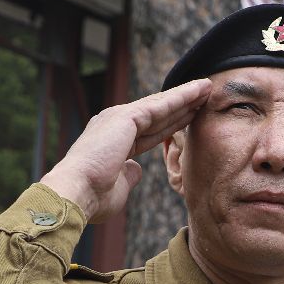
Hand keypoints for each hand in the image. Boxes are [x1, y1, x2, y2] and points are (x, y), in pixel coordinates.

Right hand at [41, 80, 211, 221]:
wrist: (76, 192)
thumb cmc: (94, 197)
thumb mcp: (118, 185)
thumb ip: (128, 174)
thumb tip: (137, 168)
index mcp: (114, 140)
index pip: (152, 129)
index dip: (173, 122)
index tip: (192, 115)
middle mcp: (115, 124)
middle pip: (158, 112)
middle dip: (182, 104)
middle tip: (204, 93)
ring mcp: (119, 118)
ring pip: (161, 104)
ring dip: (186, 95)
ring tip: (207, 86)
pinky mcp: (126, 117)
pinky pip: (160, 105)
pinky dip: (181, 97)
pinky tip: (198, 90)